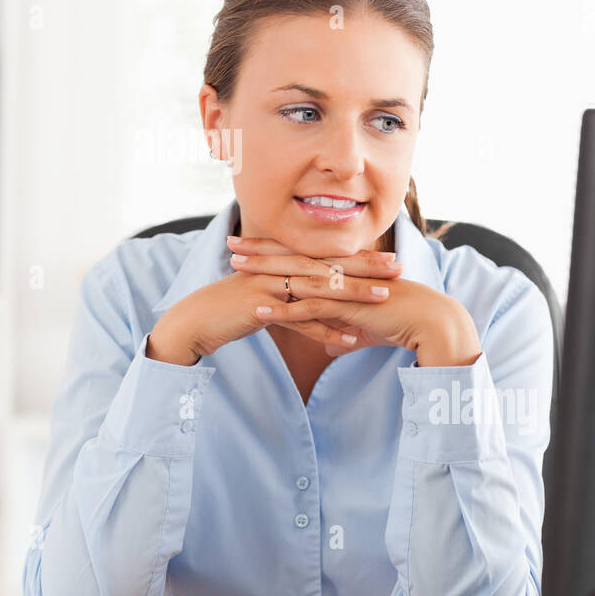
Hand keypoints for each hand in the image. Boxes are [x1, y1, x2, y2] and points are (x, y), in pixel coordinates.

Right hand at [154, 241, 405, 361]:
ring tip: (385, 299)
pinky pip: (300, 319)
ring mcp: (269, 284)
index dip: (358, 257)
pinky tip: (350, 340)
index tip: (389, 259)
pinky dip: (326, 329)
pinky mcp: (261, 306)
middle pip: (329, 265)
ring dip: (354, 294)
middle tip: (398, 269)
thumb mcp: (266, 295)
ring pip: (319, 288)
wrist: (196, 320)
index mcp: (282, 260)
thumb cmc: (232, 309)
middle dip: (365, 267)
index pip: (327, 256)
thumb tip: (319, 302)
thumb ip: (292, 293)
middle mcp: (278, 266)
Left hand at [225, 234, 481, 365]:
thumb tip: (326, 345)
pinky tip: (259, 309)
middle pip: (294, 258)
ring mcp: (345, 287)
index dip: (274, 248)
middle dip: (260, 251)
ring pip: (297, 277)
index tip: (249, 244)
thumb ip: (343, 331)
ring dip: (264, 274)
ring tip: (235, 271)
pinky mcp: (349, 305)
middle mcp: (342, 272)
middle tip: (230, 245)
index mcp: (344, 270)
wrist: (430, 323)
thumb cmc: (401, 322)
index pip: (302, 254)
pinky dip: (284, 308)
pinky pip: (311, 306)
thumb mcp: (365, 326)